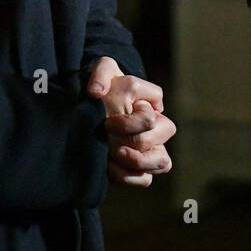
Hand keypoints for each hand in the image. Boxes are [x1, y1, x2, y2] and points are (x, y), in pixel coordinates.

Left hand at [85, 57, 175, 186]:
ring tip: (116, 156)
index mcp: (148, 104)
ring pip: (163, 162)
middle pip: (164, 137)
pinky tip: (109, 169)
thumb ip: (100, 73)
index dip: (132, 123)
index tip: (108, 122)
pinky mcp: (137, 168)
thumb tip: (97, 92)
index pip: (152, 117)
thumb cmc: (100, 86)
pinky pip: (145, 179)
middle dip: (137, 141)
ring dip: (140, 162)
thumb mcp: (100, 70)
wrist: (86, 110)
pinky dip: (130, 178)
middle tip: (112, 140)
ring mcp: (149, 149)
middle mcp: (155, 127)